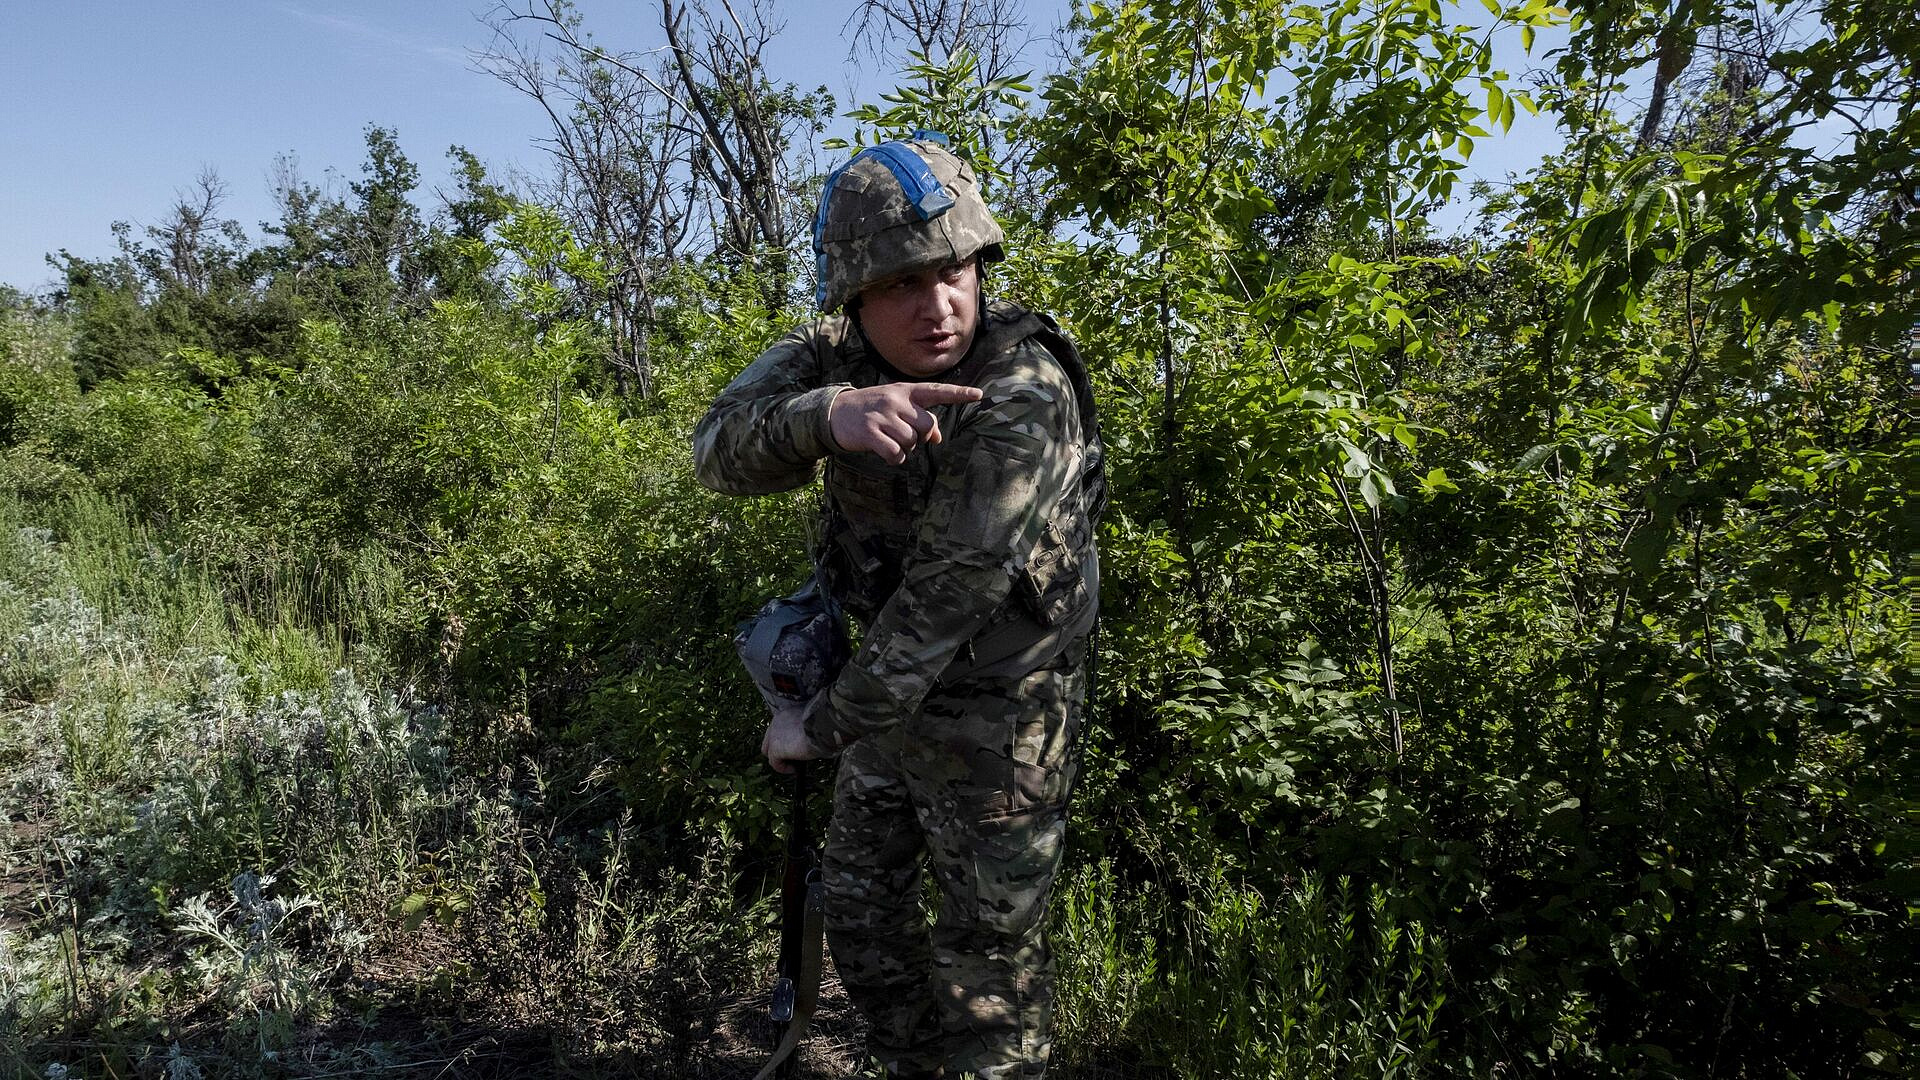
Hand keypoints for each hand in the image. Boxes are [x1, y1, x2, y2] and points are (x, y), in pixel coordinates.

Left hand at [762, 703, 824, 773]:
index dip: (784, 740)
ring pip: (769, 752)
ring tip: (794, 765)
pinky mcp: (775, 748)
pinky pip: (775, 763)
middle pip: (769, 740)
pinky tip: (794, 769)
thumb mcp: (813, 723)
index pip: (778, 729)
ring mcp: (774, 735)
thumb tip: (807, 741)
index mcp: (786, 714)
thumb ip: (805, 729)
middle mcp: (777, 723)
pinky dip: (784, 768)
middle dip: (778, 751)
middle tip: (792, 758)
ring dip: (781, 760)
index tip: (793, 748)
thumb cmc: (825, 723)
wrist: (825, 725)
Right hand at [828, 382, 983, 464]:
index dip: (959, 394)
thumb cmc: (872, 409)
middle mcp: (895, 401)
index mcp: (905, 391)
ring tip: (889, 440)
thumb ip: (918, 417)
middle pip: (927, 425)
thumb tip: (937, 438)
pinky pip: (896, 454)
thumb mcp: (896, 406)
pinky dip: (895, 459)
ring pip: (912, 442)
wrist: (835, 412)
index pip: (937, 391)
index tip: (979, 395)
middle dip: (921, 436)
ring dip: (905, 448)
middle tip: (904, 435)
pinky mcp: (870, 433)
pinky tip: (885, 452)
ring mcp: (882, 416)